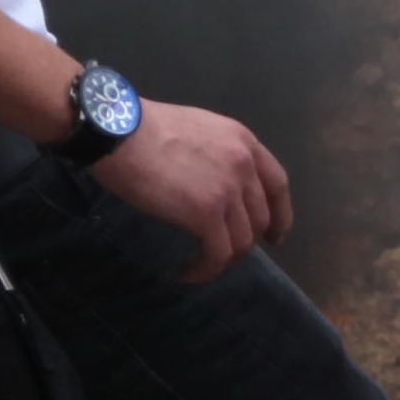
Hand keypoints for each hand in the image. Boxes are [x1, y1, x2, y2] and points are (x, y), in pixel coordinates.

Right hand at [93, 98, 293, 281]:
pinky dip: (205, 270)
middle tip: (225, 254)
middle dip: (247, 241)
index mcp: (242, 140)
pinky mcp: (206, 213)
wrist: (119, 132)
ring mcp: (228, 189)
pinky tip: (186, 272)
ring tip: (199, 264)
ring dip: (223, 259)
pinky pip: (218, 254)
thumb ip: (217, 153)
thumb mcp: (197, 129)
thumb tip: (215, 183)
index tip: (274, 235)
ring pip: (242, 241)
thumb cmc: (144, 128)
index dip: (280, 214)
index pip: (277, 183)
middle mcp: (243, 164)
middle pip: (261, 217)